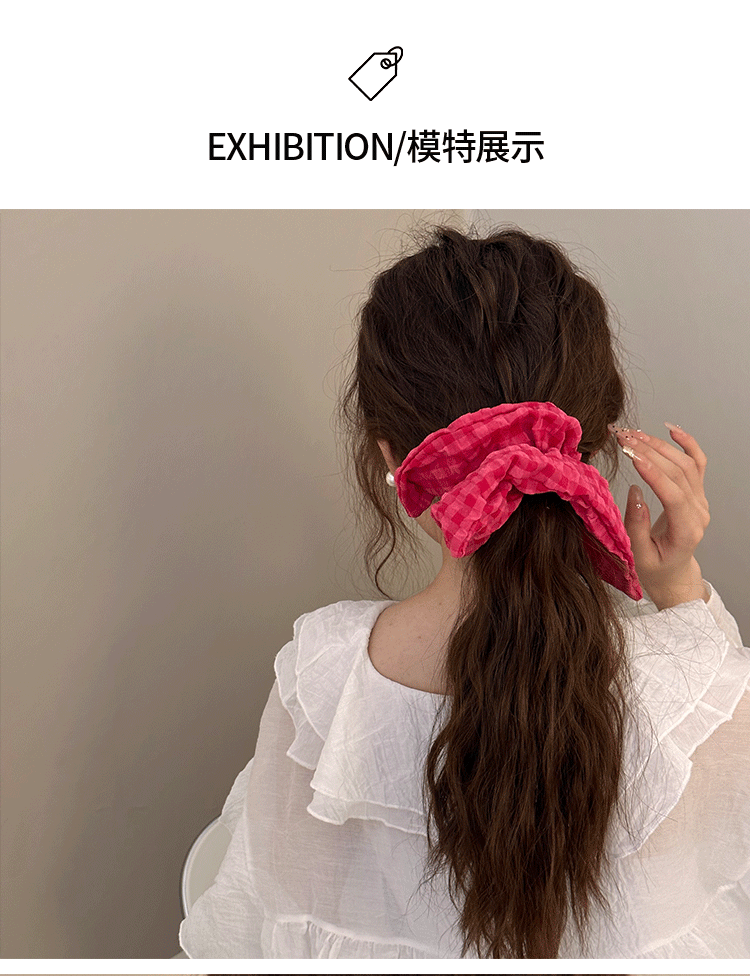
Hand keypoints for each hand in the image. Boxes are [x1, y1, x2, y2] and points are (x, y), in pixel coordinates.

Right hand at [612, 423, 709, 605]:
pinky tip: (671, 429)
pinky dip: (687, 443)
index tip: (631, 455)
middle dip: (650, 452)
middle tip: (623, 439)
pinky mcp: (697, 493)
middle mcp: (698, 513)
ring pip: (687, 464)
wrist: (674, 574)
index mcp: (686, 531)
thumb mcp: (640, 556)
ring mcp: (701, 501)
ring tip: (634, 435)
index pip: (674, 496)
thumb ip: (636, 526)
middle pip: (679, 474)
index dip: (654, 473)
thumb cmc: (656, 569)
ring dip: (660, 445)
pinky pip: (697, 463)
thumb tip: (635, 492)